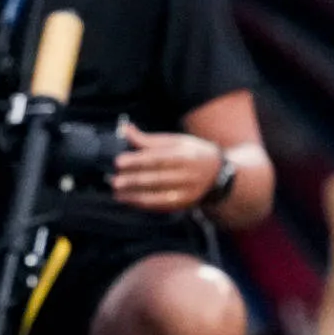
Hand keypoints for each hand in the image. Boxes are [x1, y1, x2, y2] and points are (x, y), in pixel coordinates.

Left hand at [108, 122, 227, 213]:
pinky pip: (160, 205)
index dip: (137, 160)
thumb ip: (149, 139)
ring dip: (134, 195)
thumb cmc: (192, 153)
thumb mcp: (176, 142)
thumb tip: (124, 129)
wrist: (219, 175)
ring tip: (117, 192)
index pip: (157, 158)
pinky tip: (128, 200)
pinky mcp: (184, 204)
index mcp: (185, 155)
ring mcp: (187, 191)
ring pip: (158, 195)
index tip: (118, 161)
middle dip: (133, 181)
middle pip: (157, 178)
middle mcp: (187, 174)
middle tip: (114, 181)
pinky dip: (142, 204)